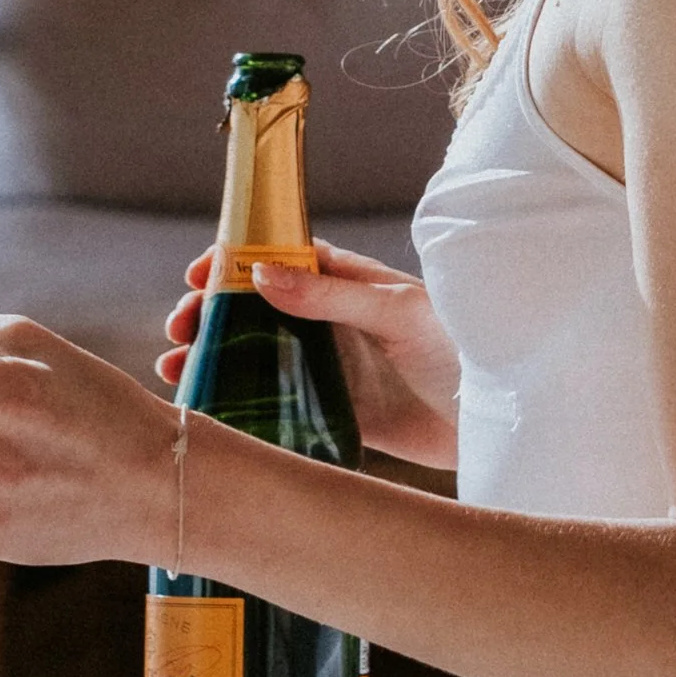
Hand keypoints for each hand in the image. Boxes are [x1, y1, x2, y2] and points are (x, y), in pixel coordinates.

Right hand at [160, 239, 459, 473]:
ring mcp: (331, 367)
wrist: (499, 416)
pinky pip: (276, 404)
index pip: (280, 259)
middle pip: (256, 310)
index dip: (235, 263)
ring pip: (257, 356)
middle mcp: (333, 321)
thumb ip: (332, 296)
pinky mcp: (334, 412)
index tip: (198, 274)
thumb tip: (262, 273)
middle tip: (179, 327)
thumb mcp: (397, 312)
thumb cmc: (461, 346)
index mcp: (350, 282)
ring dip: (214, 357)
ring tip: (176, 368)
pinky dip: (239, 403)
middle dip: (212, 314)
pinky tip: (209, 407)